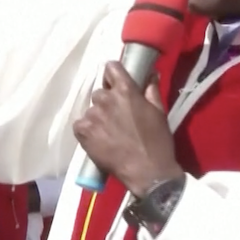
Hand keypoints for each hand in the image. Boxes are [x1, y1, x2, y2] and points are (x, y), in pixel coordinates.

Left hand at [73, 62, 183, 196]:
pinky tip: (98, 139)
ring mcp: (92, 115)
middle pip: (100, 92)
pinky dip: (87, 130)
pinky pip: (80, 124)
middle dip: (107, 101)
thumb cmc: (156, 141)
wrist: (146, 170)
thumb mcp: (159, 112)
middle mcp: (105, 99)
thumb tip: (150, 74)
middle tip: (116, 117)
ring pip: (91, 110)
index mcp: (126, 90)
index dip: (113, 74)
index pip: (111, 68)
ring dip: (98, 117)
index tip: (114, 81)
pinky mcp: (82, 131)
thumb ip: (151, 90)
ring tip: (109, 132)